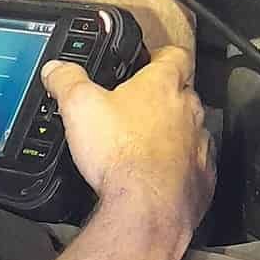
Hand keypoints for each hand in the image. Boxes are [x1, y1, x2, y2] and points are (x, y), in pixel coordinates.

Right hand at [41, 45, 214, 247]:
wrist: (147, 205)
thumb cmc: (121, 153)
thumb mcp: (79, 106)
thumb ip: (67, 81)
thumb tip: (57, 69)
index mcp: (162, 85)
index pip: (174, 55)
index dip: (161, 54)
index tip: (151, 59)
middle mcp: (188, 111)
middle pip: (181, 93)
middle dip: (161, 99)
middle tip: (134, 108)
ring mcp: (199, 144)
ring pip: (189, 129)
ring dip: (171, 133)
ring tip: (142, 145)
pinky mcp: (202, 176)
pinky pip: (194, 164)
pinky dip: (178, 167)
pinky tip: (155, 175)